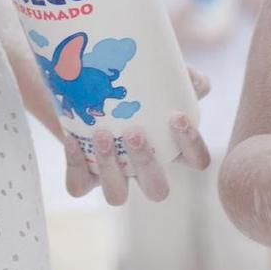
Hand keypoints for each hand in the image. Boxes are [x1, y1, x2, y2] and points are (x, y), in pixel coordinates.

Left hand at [58, 66, 213, 205]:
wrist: (86, 80)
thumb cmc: (135, 81)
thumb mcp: (161, 74)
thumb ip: (183, 78)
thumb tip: (196, 82)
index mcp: (169, 147)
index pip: (195, 160)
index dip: (191, 146)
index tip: (177, 118)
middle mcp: (143, 169)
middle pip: (156, 189)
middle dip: (146, 163)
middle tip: (135, 133)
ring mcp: (113, 175)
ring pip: (116, 195)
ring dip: (110, 168)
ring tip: (102, 134)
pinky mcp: (82, 174)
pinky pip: (79, 184)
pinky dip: (76, 165)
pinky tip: (74, 138)